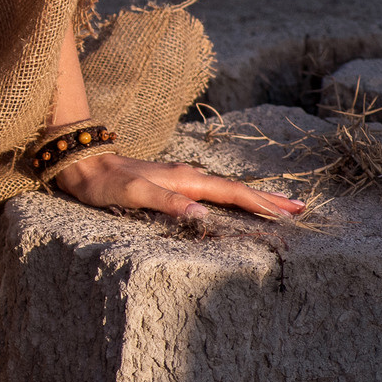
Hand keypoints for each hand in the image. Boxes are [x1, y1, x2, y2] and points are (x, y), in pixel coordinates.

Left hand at [52, 149, 304, 224]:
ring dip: (252, 198)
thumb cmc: (105, 184)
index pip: (232, 193)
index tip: (290, 211)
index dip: (261, 203)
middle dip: (267, 199)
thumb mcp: (133, 194)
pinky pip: (210, 191)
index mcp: (185, 180)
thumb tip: (202, 215)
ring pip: (225, 189)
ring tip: (277, 206)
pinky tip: (231, 203)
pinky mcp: (170, 183)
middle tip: (299, 208)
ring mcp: (180, 179)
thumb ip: (167, 203)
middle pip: (236, 189)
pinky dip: (230, 197)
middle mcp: (187, 177)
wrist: (82, 166)